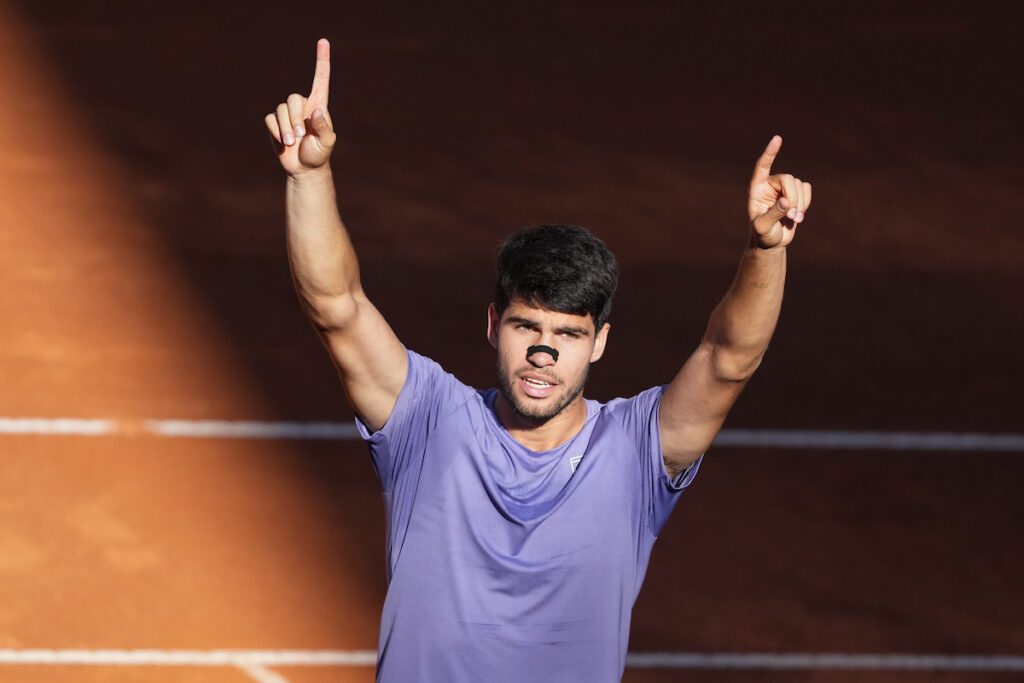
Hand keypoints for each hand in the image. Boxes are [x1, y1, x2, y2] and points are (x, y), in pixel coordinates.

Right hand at [265, 38, 335, 174]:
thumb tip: (318, 110)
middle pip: (293, 99)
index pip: (321, 79)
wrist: (304, 168)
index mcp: (319, 105)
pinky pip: (270, 119)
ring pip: (280, 110)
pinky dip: (275, 132)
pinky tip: (283, 143)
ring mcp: (287, 114)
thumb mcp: (326, 143)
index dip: (322, 60)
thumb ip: (324, 127)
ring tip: (292, 143)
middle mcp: (303, 106)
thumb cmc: (319, 154)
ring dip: (285, 128)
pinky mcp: (275, 123)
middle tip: (300, 137)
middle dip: (294, 119)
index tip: (323, 41)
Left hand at [748, 135, 811, 248]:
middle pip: (788, 179)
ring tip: (795, 219)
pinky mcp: (796, 193)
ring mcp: (784, 188)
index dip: (770, 153)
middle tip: (792, 216)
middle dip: (793, 197)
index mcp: (756, 189)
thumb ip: (773, 214)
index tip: (778, 139)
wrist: (772, 242)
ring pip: (799, 184)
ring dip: (800, 203)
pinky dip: (806, 201)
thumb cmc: (763, 235)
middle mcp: (770, 185)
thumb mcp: (763, 228)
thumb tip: (786, 201)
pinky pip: (807, 189)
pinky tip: (799, 215)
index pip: (762, 166)